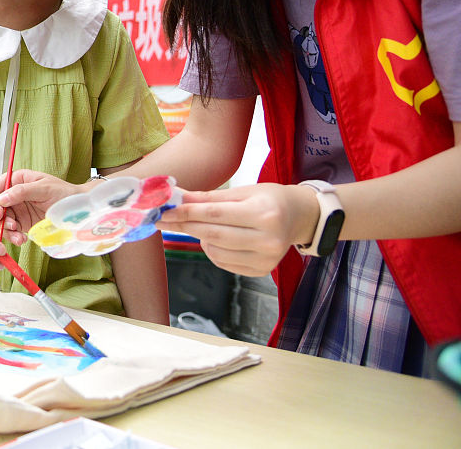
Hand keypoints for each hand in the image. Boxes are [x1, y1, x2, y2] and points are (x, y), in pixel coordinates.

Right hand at [0, 169, 84, 245]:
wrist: (77, 210)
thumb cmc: (64, 193)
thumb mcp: (44, 188)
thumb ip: (22, 191)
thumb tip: (1, 198)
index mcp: (15, 180)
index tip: (0, 213)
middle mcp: (12, 195)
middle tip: (12, 226)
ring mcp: (16, 210)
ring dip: (6, 231)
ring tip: (19, 236)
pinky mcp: (21, 224)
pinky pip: (9, 232)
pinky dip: (13, 237)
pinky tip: (22, 239)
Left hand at [159, 183, 319, 276]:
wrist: (300, 217)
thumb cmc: (269, 199)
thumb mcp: (242, 191)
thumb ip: (209, 197)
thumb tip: (177, 197)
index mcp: (264, 213)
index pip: (215, 214)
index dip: (186, 213)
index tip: (164, 211)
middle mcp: (268, 239)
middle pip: (213, 234)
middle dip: (184, 226)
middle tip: (163, 219)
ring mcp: (267, 259)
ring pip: (215, 251)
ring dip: (200, 238)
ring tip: (204, 225)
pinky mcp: (262, 270)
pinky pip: (224, 262)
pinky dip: (212, 250)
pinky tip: (217, 239)